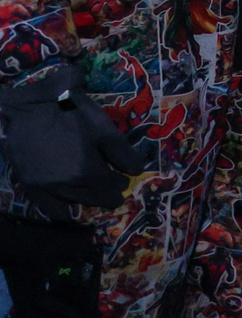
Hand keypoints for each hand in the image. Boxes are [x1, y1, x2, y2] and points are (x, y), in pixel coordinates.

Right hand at [0, 65, 150, 219]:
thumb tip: (137, 172)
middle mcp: (66, 183)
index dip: (118, 188)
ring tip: (93, 192)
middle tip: (111, 188)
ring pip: (72, 201)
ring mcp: (45, 185)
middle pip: (92, 197)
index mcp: (87, 169)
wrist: (33, 106)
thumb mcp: (104, 128)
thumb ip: (122, 153)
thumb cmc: (73, 113)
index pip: (109, 190)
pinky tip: (69, 209)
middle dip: (105, 194)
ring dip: (86, 199)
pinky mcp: (29, 183)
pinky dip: (61, 211)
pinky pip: (47, 206)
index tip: (122, 184)